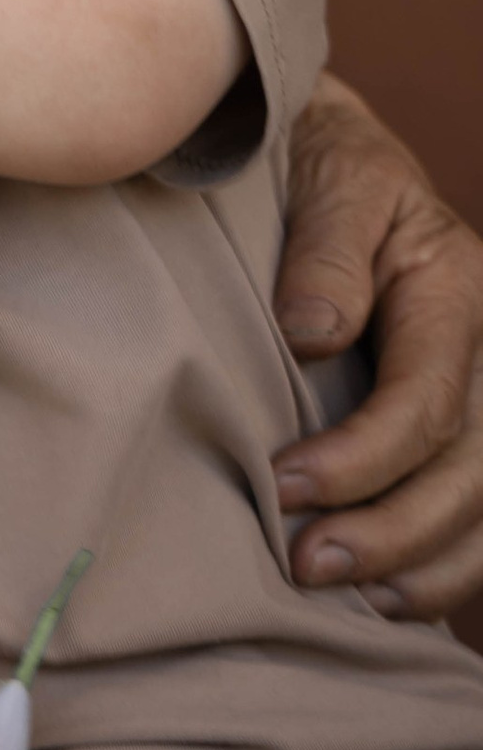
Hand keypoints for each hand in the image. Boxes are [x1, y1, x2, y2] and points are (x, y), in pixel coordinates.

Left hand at [274, 72, 482, 617]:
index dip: (361, 457)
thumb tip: (314, 333)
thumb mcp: (328, 180)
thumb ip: (324, 252)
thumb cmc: (319, 165)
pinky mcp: (469, 426)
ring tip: (349, 598)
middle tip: (305, 565)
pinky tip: (390, 598)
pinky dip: (446, 567)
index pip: (427, 399)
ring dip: (424, 565)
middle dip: (391, 530)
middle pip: (469, 470)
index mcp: (457, 286)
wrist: (331, 151)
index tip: (284, 485)